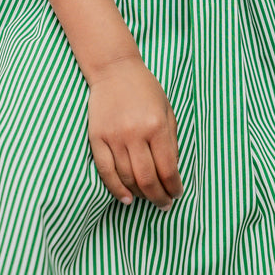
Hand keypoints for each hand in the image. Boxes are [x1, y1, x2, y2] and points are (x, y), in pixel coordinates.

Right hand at [87, 56, 181, 208]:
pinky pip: (105, 170)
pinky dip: (116, 189)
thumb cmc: (145, 89)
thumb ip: (172, 140)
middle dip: (159, 197)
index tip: (177, 194)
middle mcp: (135, 133)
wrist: (114, 70)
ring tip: (148, 199)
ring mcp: (113, 136)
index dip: (174, 186)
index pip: (167, 168)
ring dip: (140, 195)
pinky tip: (126, 198)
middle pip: (147, 178)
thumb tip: (173, 172)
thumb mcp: (167, 110)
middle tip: (165, 204)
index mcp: (156, 125)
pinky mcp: (96, 137)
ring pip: (127, 178)